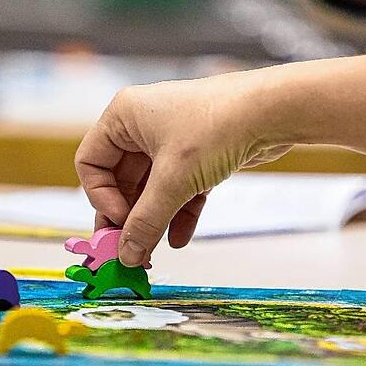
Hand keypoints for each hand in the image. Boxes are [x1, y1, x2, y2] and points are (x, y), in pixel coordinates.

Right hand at [74, 73, 292, 266]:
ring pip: (151, 190)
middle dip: (128, 218)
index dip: (101, 197)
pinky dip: (177, 214)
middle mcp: (143, 126)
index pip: (91, 164)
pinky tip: (179, 239)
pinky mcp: (196, 156)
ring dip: (152, 221)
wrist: (274, 111)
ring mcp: (171, 141)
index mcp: (123, 117)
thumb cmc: (218, 126)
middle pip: (120, 181)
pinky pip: (177, 190)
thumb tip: (126, 254)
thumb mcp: (174, 180)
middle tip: (129, 251)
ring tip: (153, 254)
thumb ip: (146, 221)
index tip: (121, 223)